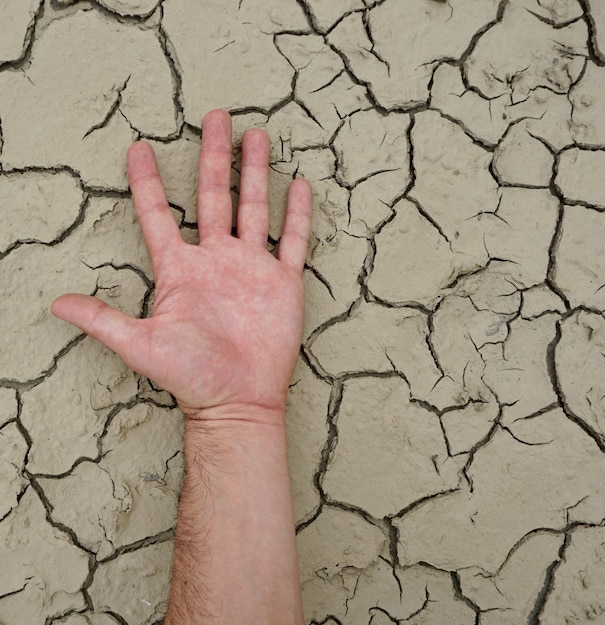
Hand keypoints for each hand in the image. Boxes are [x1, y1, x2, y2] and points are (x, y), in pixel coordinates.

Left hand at [51, 110, 311, 422]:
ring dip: (254, 173)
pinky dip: (295, 214)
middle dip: (213, 156)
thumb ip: (102, 319)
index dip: (146, 182)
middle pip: (213, 196)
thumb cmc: (190, 375)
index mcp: (180, 269)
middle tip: (214, 117)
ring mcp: (251, 267)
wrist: (238, 400)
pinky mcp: (282, 282)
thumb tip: (55, 303)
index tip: (138, 148)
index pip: (158, 215)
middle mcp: (215, 260)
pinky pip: (292, 241)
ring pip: (254, 208)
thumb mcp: (141, 345)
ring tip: (255, 136)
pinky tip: (297, 186)